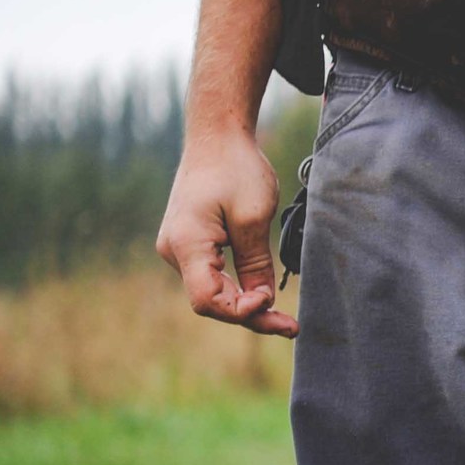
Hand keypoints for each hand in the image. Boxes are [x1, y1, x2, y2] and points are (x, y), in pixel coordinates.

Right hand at [155, 126, 296, 336]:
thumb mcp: (254, 218)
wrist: (216, 137)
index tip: (272, 302)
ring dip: (244, 304)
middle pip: (210, 301)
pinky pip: (211, 276)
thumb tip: (262, 303)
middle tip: (291, 327)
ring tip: (282, 318)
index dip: (241, 311)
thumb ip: (255, 264)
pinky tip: (261, 295)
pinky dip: (236, 288)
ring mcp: (178, 247)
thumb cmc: (236, 169)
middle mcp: (173, 250)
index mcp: (186, 243)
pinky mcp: (189, 243)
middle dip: (250, 315)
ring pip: (211, 291)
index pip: (208, 300)